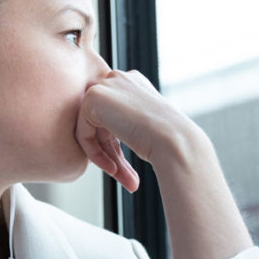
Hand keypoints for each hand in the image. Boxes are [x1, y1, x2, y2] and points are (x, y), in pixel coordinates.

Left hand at [75, 69, 197, 191]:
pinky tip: (112, 168)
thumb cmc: (169, 139)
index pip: (113, 115)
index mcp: (133, 82)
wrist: (174, 140)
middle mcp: (118, 78)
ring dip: (105, 157)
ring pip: (91, 130)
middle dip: (111, 153)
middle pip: (101, 123)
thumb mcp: (146, 127)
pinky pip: (83, 133)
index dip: (115, 145)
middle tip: (128, 179)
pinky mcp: (92, 98)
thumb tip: (102, 140)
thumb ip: (124, 125)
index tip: (126, 169)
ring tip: (125, 179)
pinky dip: (94, 154)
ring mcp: (105, 85)